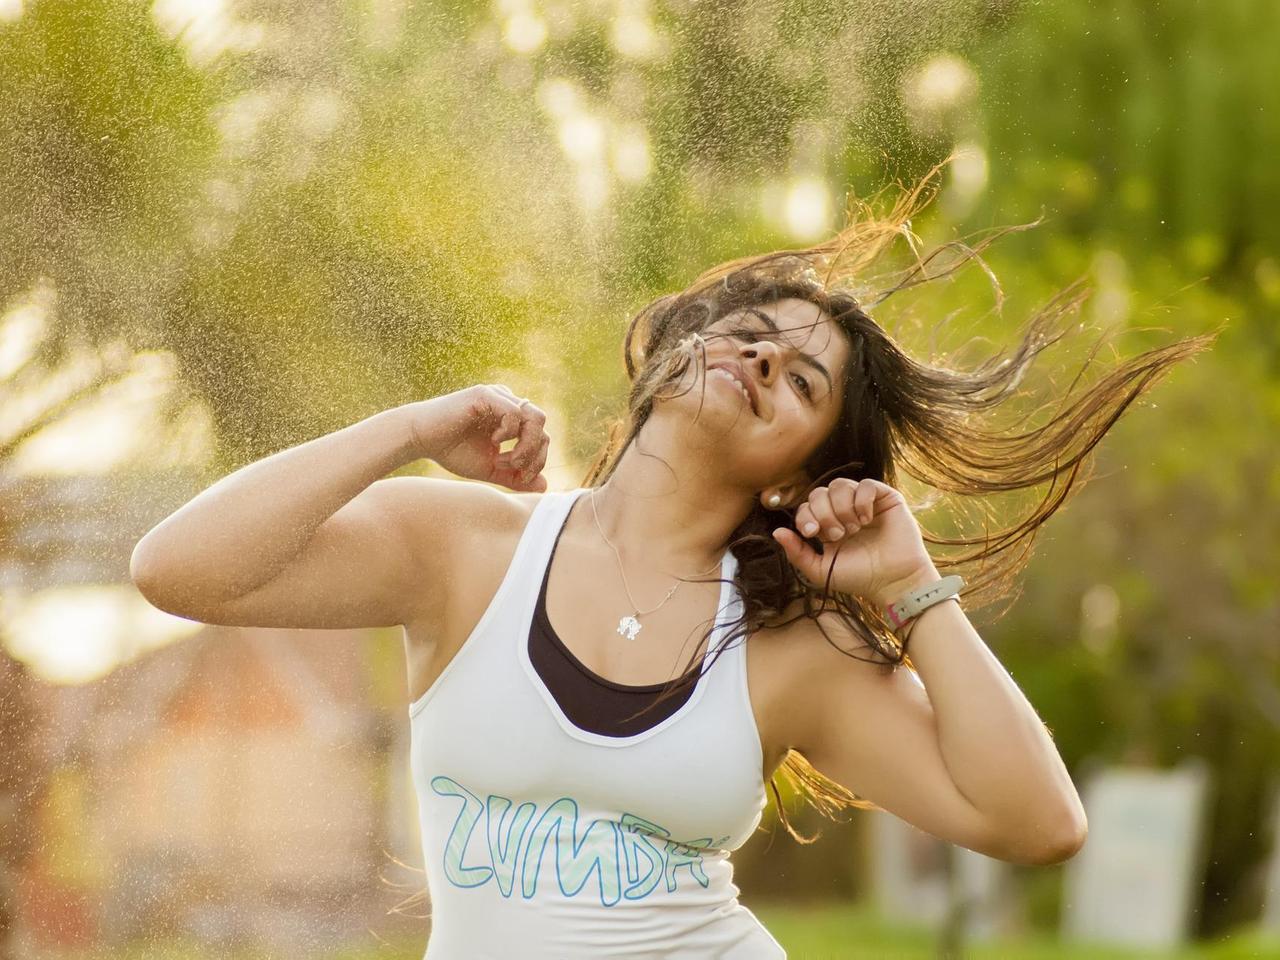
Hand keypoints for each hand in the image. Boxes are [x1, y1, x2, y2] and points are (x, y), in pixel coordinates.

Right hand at [407, 385, 549, 490]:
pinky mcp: (485, 394)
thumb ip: (515, 477)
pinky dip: (510, 431)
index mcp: (511, 419)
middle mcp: (507, 403)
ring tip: (507, 459)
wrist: (420, 439)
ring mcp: (498, 396)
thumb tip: (545, 487)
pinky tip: (494, 442)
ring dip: (526, 444)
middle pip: (542, 426)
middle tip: (515, 469)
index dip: (537, 460)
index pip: (541, 436)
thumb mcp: (489, 469)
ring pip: (535, 417)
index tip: (520, 477)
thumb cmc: (452, 452)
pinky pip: (514, 411)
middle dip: (534, 454)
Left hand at [770, 478, 937, 605]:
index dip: (805, 516)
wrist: (893, 581)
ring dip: (842, 508)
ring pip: (840, 485)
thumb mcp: (821, 570)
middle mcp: (844, 511)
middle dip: (824, 513)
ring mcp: (864, 503)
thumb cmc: (860, 578)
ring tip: (853, 528)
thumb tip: (776, 532)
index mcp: (828, 525)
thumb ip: (797, 553)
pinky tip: (866, 518)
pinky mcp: (885, 498)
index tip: (813, 533)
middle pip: (820, 492)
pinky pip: (866, 484)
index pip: (807, 506)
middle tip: (837, 535)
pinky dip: (861, 500)